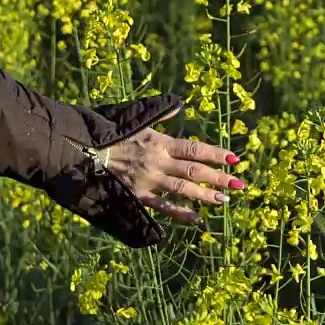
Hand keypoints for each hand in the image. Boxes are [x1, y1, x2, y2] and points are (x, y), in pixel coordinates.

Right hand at [107, 117, 244, 222]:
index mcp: (160, 142)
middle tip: (239, 184)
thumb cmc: (110, 133)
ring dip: (206, 195)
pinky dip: (181, 213)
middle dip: (219, 177)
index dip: (216, 153)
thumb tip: (179, 106)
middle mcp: (159, 161)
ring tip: (225, 199)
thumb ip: (160, 113)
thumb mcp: (135, 118)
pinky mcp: (139, 196)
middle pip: (195, 170)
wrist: (84, 152)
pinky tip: (197, 218)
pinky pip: (164, 207)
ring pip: (184, 189)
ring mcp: (150, 180)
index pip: (194, 148)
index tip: (234, 158)